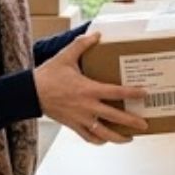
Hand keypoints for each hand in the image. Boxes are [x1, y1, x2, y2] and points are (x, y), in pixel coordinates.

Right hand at [33, 30, 148, 144]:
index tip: (145, 94)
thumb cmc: (48, 75)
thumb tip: (97, 34)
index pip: (116, 92)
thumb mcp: (65, 56)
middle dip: (131, 122)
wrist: (29, 93)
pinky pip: (88, 137)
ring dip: (117, 137)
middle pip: (114, 117)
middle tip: (144, 124)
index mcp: (88, 89)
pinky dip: (98, 140)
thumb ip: (82, 44)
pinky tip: (106, 139)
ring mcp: (80, 118)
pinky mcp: (72, 125)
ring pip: (102, 133)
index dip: (132, 93)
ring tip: (129, 138)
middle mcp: (87, 106)